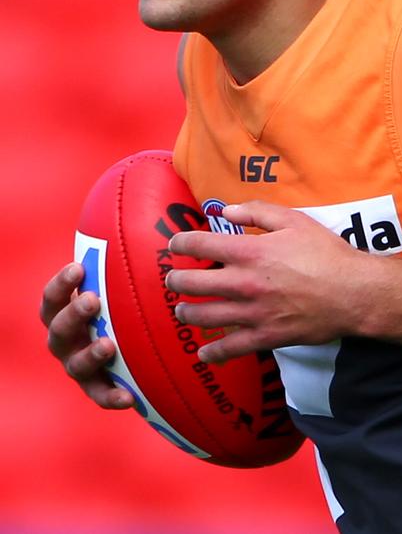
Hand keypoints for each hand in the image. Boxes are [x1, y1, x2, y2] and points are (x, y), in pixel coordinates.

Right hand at [40, 262, 133, 408]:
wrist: (133, 342)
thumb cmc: (123, 298)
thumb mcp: (120, 277)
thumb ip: (127, 252)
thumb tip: (149, 203)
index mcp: (66, 309)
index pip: (53, 295)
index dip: (61, 283)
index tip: (78, 267)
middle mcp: (66, 338)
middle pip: (58, 328)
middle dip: (73, 313)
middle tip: (92, 300)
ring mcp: (78, 364)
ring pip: (75, 364)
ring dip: (90, 354)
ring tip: (108, 345)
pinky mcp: (98, 387)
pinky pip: (101, 395)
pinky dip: (112, 397)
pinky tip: (130, 398)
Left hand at [166, 201, 372, 362]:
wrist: (352, 292)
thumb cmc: (326, 253)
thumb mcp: (294, 220)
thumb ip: (258, 212)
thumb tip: (227, 211)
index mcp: (249, 252)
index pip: (200, 246)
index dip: (180, 243)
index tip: (174, 244)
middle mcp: (244, 283)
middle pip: (193, 284)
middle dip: (176, 280)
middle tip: (173, 279)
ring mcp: (252, 313)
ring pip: (205, 316)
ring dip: (187, 313)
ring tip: (182, 310)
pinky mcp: (265, 336)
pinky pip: (231, 348)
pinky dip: (213, 353)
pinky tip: (204, 353)